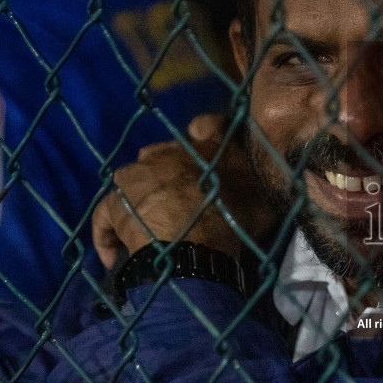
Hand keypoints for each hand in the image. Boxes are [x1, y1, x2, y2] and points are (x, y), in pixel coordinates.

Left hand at [92, 114, 261, 266]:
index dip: (204, 136)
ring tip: (146, 227)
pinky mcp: (115, 202)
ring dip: (138, 200)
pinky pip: (105, 216)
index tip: (205, 153)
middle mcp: (169, 152)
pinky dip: (108, 235)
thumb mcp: (264, 199)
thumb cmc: (234, 221)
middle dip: (165, 174)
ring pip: (132, 182)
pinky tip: (113, 256)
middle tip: (176, 203)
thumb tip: (277, 182)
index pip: (207, 126)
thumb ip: (263, 186)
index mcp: (207, 147)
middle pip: (160, 155)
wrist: (196, 244)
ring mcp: (137, 175)